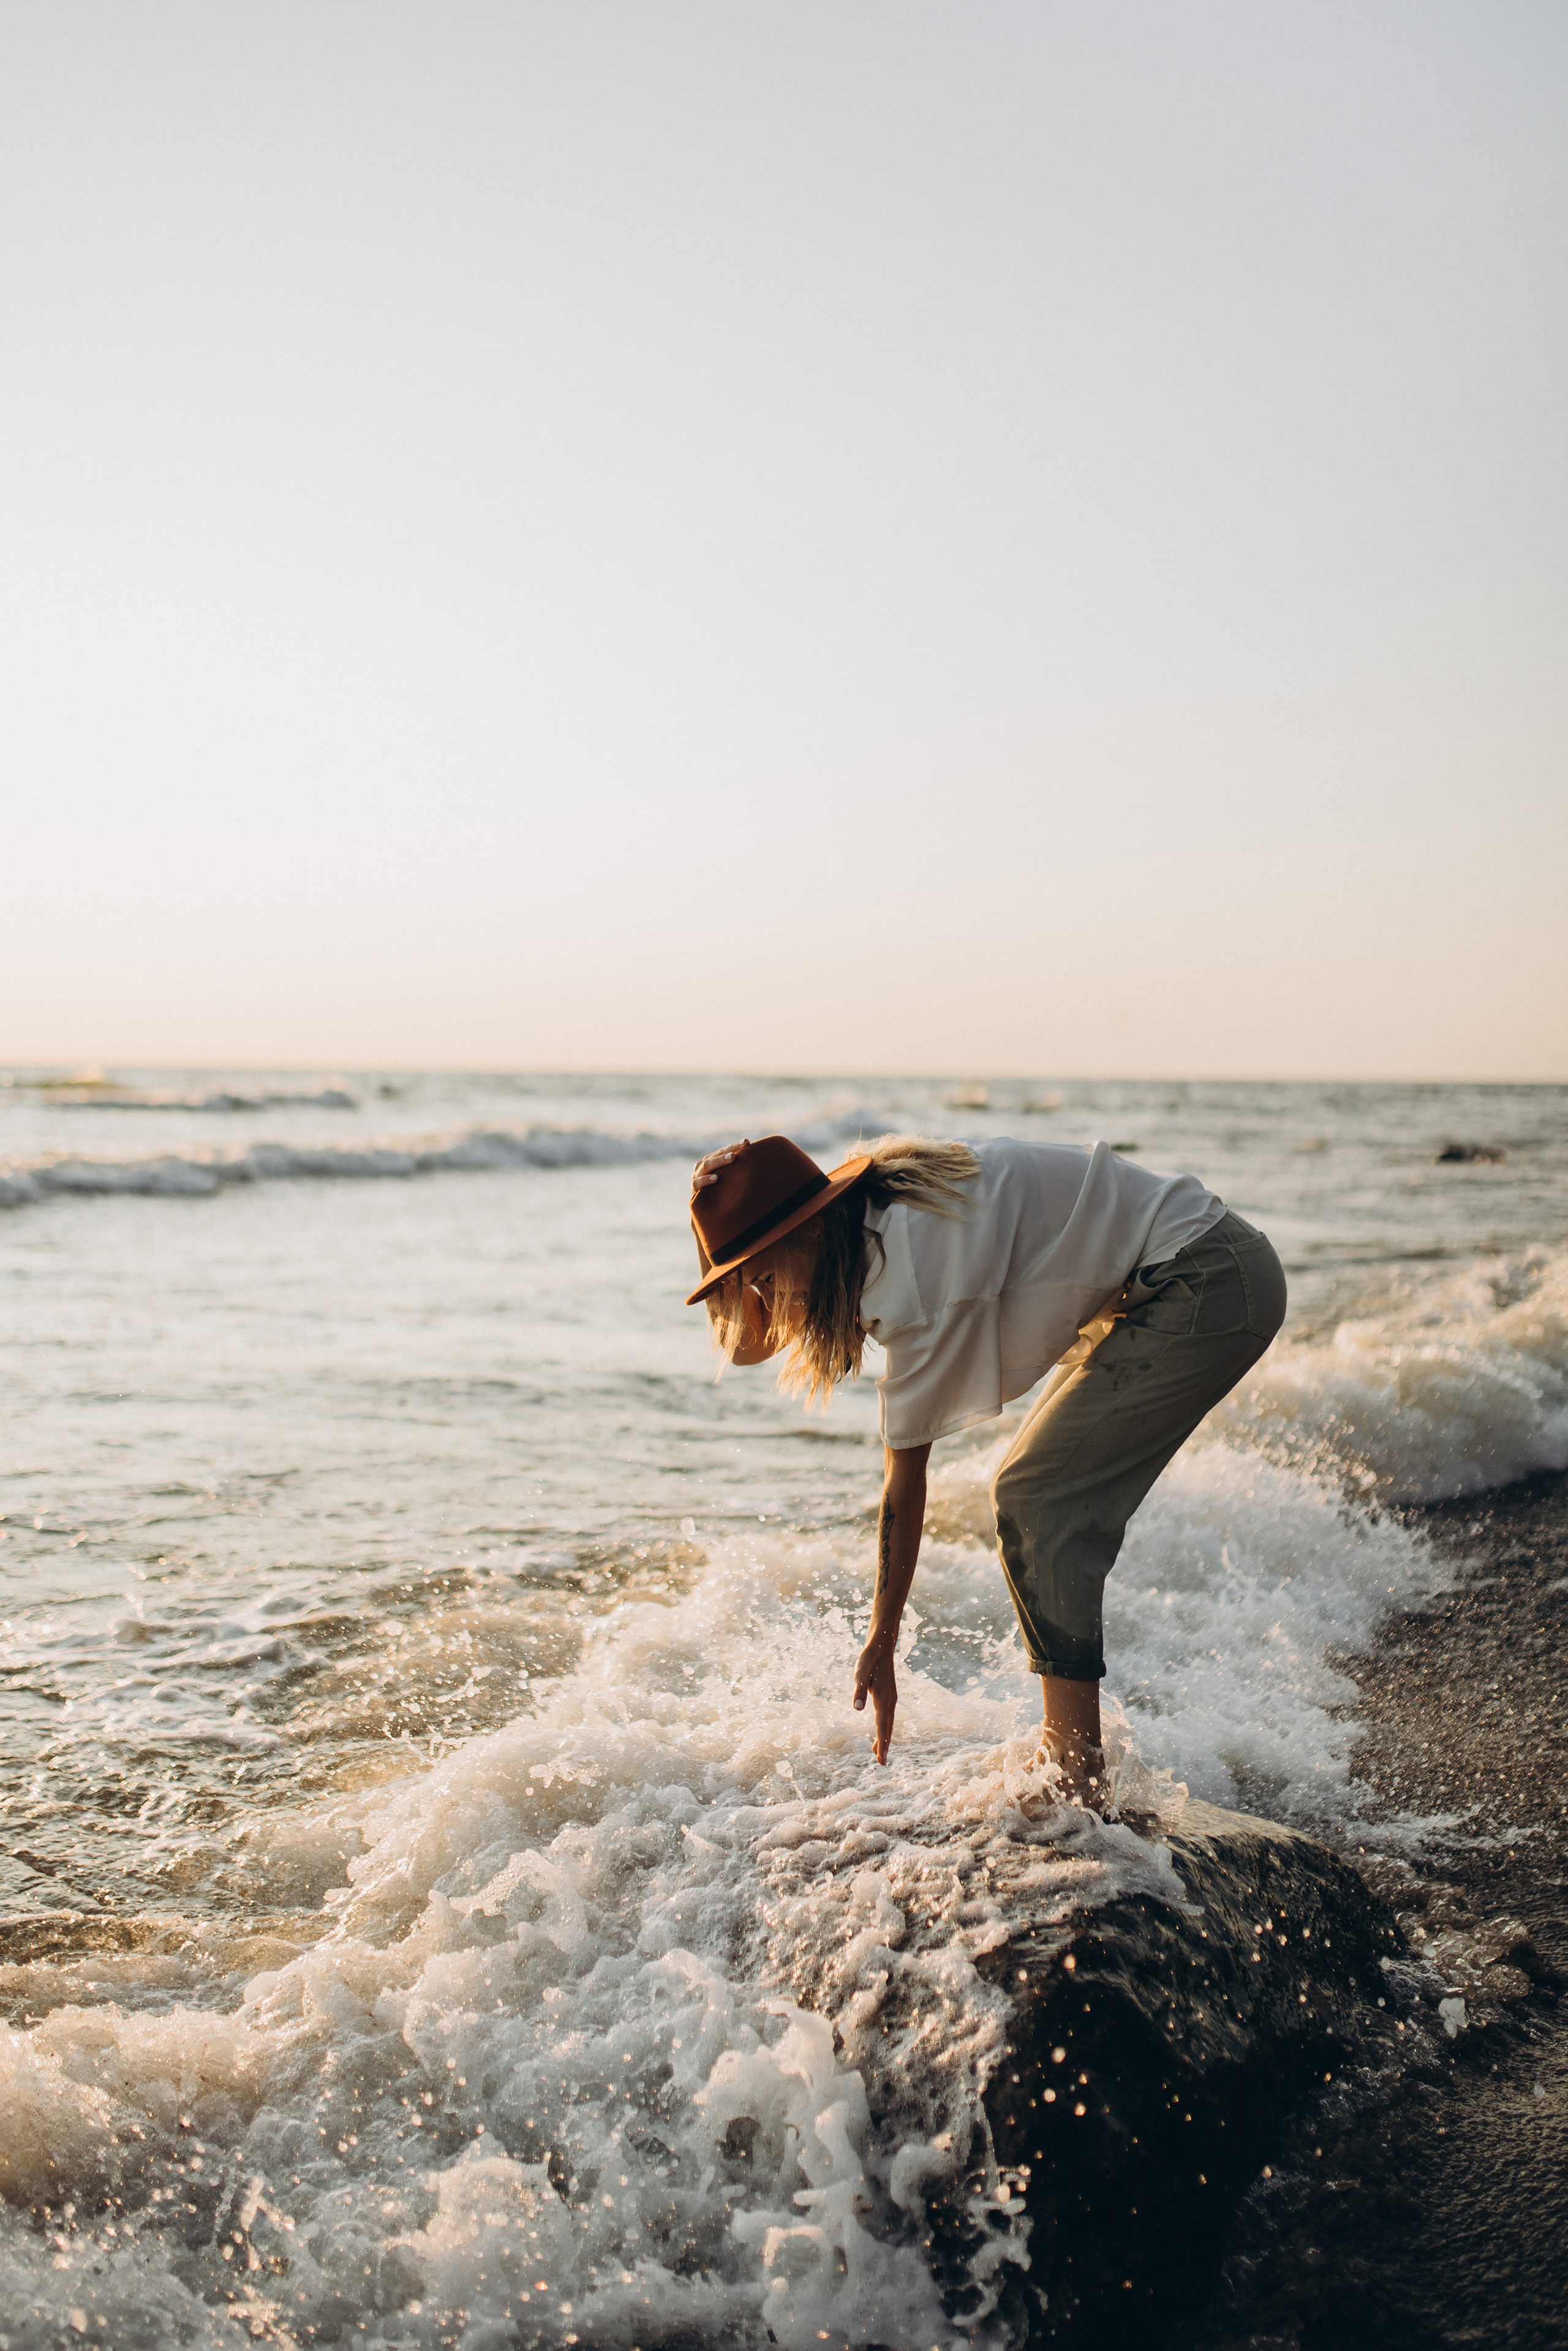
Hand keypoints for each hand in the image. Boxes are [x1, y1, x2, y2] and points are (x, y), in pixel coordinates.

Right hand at [692, 1141, 749, 1194]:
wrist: (708, 1206)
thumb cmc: (722, 1188)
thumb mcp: (728, 1176)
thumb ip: (736, 1166)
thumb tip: (752, 1151)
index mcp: (712, 1159)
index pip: (723, 1150)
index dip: (735, 1146)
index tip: (747, 1142)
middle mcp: (703, 1165)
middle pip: (715, 1155)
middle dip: (727, 1152)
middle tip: (738, 1152)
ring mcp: (697, 1175)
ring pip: (706, 1165)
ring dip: (719, 1162)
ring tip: (731, 1158)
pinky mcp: (694, 1188)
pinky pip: (698, 1182)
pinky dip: (706, 1180)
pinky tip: (715, 1178)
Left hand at [853, 1638, 897, 1764]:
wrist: (881, 1647)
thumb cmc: (869, 1660)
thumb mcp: (860, 1674)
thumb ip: (858, 1691)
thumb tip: (857, 1708)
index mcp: (883, 1699)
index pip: (882, 1726)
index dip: (882, 1743)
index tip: (881, 1759)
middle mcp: (890, 1701)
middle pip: (887, 1727)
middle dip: (885, 1745)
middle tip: (882, 1763)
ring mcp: (891, 1698)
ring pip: (888, 1723)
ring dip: (885, 1738)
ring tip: (879, 1753)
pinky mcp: (889, 1695)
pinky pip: (887, 1716)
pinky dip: (885, 1728)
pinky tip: (881, 1732)